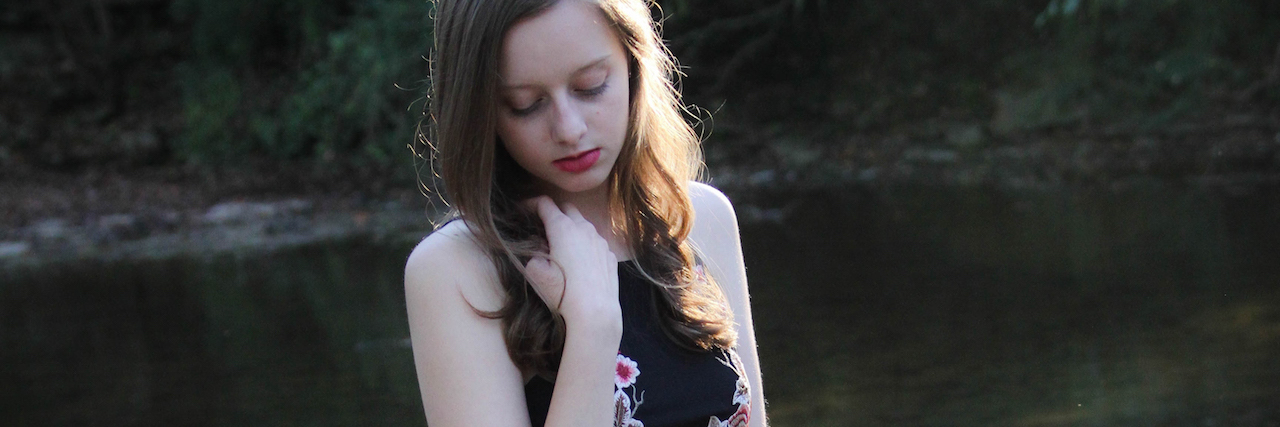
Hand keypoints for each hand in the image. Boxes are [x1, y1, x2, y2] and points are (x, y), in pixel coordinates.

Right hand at [522, 196, 620, 327]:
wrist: (596, 311)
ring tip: (561, 244)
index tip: (523, 210)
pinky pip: (595, 241)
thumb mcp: (536, 273)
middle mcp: (584, 228)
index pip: (544, 204)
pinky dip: (585, 243)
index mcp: (562, 228)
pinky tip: (580, 260)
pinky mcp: (610, 255)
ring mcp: (600, 241)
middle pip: (566, 208)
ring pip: (583, 224)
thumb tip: (538, 250)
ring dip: (571, 227)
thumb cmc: (563, 292)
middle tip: (542, 225)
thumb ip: (532, 255)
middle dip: (553, 212)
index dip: (531, 203)